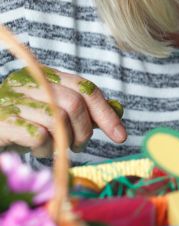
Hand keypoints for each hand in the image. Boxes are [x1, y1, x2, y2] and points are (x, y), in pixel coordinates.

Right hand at [0, 67, 125, 156]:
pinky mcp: (1, 121)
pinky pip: (38, 136)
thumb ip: (84, 110)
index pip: (85, 88)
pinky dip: (44, 148)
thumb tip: (118, 111)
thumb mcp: (54, 113)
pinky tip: (36, 150)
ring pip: (57, 120)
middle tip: (79, 146)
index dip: (105, 112)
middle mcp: (28, 81)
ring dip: (62, 142)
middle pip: (74, 103)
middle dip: (85, 130)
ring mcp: (12, 99)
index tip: (120, 136)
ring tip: (53, 148)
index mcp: (44, 75)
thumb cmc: (23, 124)